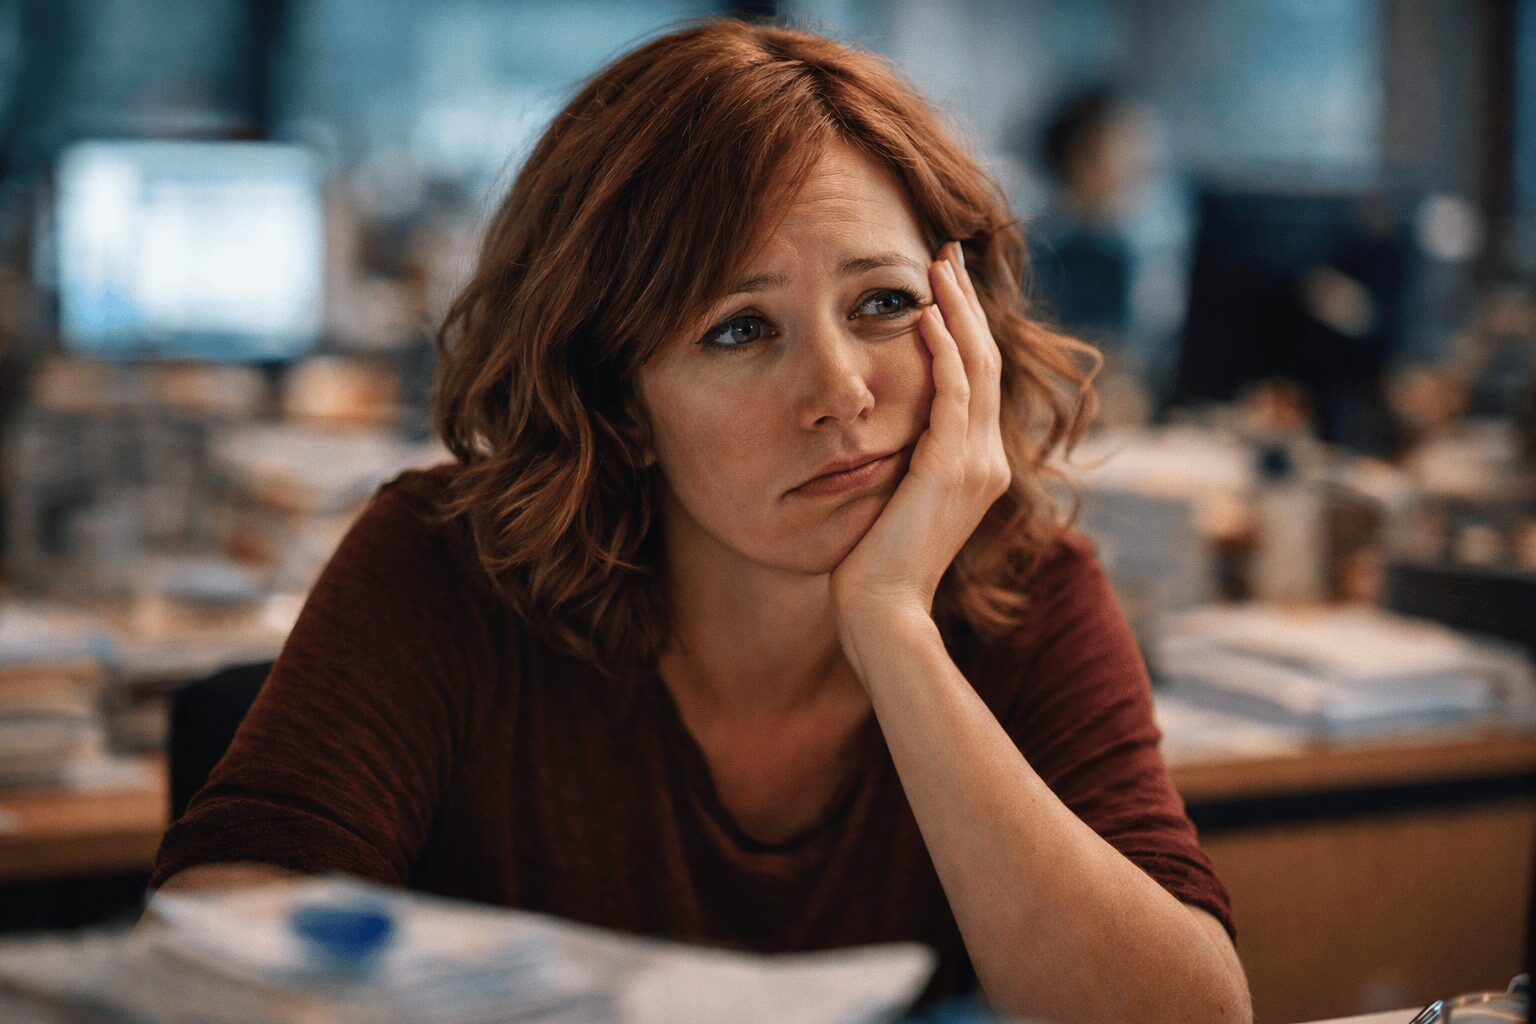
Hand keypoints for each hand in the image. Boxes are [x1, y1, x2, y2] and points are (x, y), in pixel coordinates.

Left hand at [829, 241, 1009, 626]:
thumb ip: (905, 464)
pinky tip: (925, 314)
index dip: (965, 328)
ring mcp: (975, 464)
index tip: (944, 286)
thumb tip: (885, 432)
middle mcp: (988, 461)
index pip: (979, 381)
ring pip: (975, 366)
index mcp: (980, 468)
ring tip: (937, 266)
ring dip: (956, 310)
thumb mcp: (898, 503)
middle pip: (986, 361)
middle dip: (966, 303)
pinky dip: (942, 348)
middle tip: (947, 253)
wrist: (882, 609)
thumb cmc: (876, 566)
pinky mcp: (949, 468)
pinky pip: (952, 392)